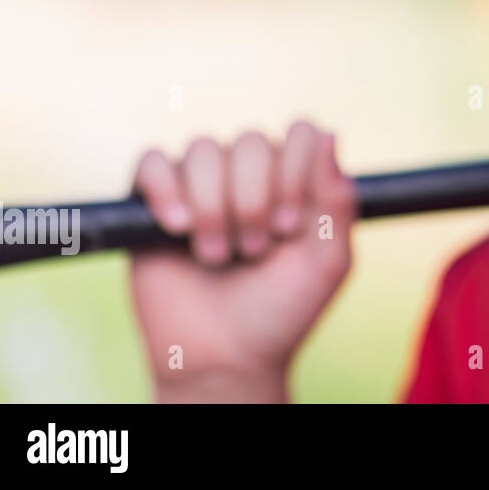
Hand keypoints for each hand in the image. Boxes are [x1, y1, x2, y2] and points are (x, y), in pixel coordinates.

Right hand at [127, 120, 355, 400]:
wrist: (225, 357)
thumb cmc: (280, 311)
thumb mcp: (327, 261)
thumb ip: (336, 201)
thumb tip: (329, 135)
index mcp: (295, 179)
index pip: (300, 132)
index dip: (294, 172)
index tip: (290, 226)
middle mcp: (250, 174)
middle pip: (251, 141)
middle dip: (254, 201)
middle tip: (255, 250)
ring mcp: (201, 184)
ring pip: (202, 149)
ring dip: (213, 207)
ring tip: (217, 255)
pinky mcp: (154, 202)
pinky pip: (152, 161)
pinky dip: (165, 190)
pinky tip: (178, 227)